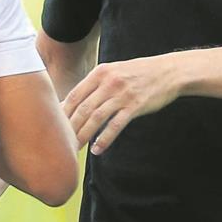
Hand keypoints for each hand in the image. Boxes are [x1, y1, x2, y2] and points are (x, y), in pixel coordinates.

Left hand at [63, 55, 178, 153]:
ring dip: (83, 135)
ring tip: (74, 147)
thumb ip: (95, 85)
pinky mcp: (135, 106)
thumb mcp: (113, 72)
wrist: (169, 71)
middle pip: (82, 108)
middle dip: (69, 126)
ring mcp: (122, 95)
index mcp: (99, 73)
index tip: (53, 124)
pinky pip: (116, 125)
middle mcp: (108, 83)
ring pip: (96, 118)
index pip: (74, 95)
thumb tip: (74, 101)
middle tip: (59, 141)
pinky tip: (97, 149)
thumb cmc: (138, 73)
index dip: (62, 111)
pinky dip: (104, 139)